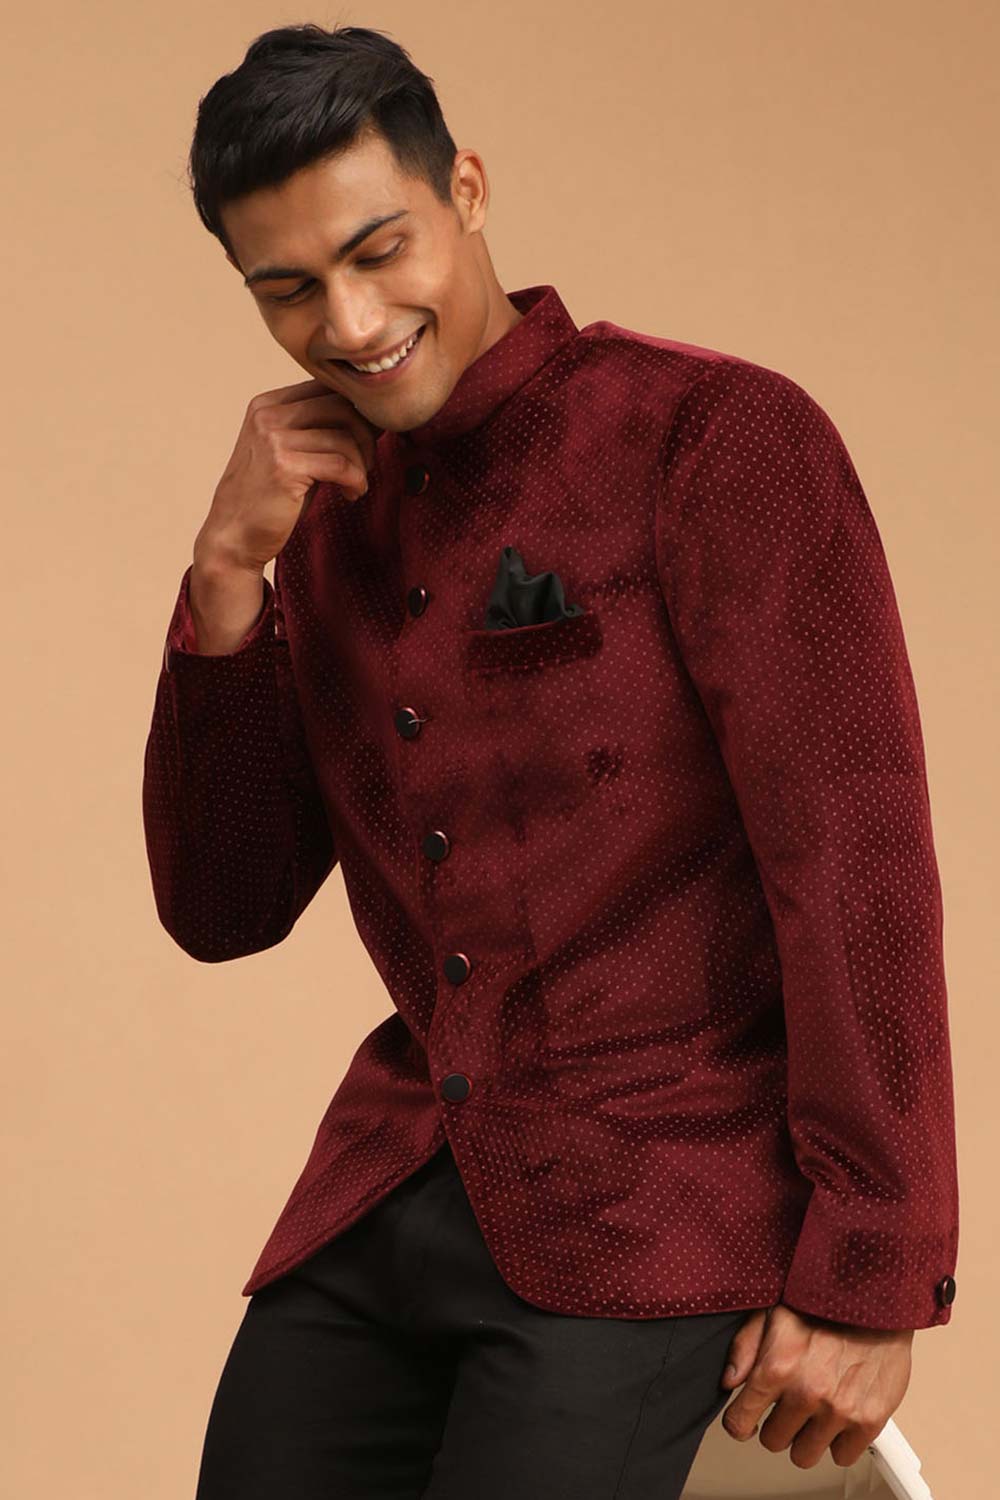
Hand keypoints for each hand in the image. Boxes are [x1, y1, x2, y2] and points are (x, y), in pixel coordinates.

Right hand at [195, 377, 382, 574]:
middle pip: (340, 405)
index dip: (357, 412)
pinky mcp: (284, 467)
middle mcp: (267, 415)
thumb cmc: (270, 498)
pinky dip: (356, 481)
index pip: (327, 387)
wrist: (233, 538)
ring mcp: (273, 438)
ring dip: (362, 464)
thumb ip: (318, 429)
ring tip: (355, 485)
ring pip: (344, 437)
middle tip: (366, 465)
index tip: (367, 441)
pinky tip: (351, 494)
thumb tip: (371, 413)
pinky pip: (341, 464)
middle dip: (365, 436)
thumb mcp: (291, 453)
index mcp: (267, 405)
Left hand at [718, 1302, 913, 1468]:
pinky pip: (842, 1457)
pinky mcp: (869, 1420)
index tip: (746, 1418)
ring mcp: (839, 1410)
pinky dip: (839, 1441)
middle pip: (773, 1441)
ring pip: (805, 1455)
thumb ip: (745, 1347)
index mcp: (777, 1366)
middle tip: (789, 1403)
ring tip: (814, 1411)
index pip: (739, 1422)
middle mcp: (806, 1392)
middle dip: (777, 1423)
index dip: (740, 1421)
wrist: (876, 1299)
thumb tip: (729, 1381)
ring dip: (806, 1436)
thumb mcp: (773, 1311)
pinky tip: (838, 1416)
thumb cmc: (825, 1302)